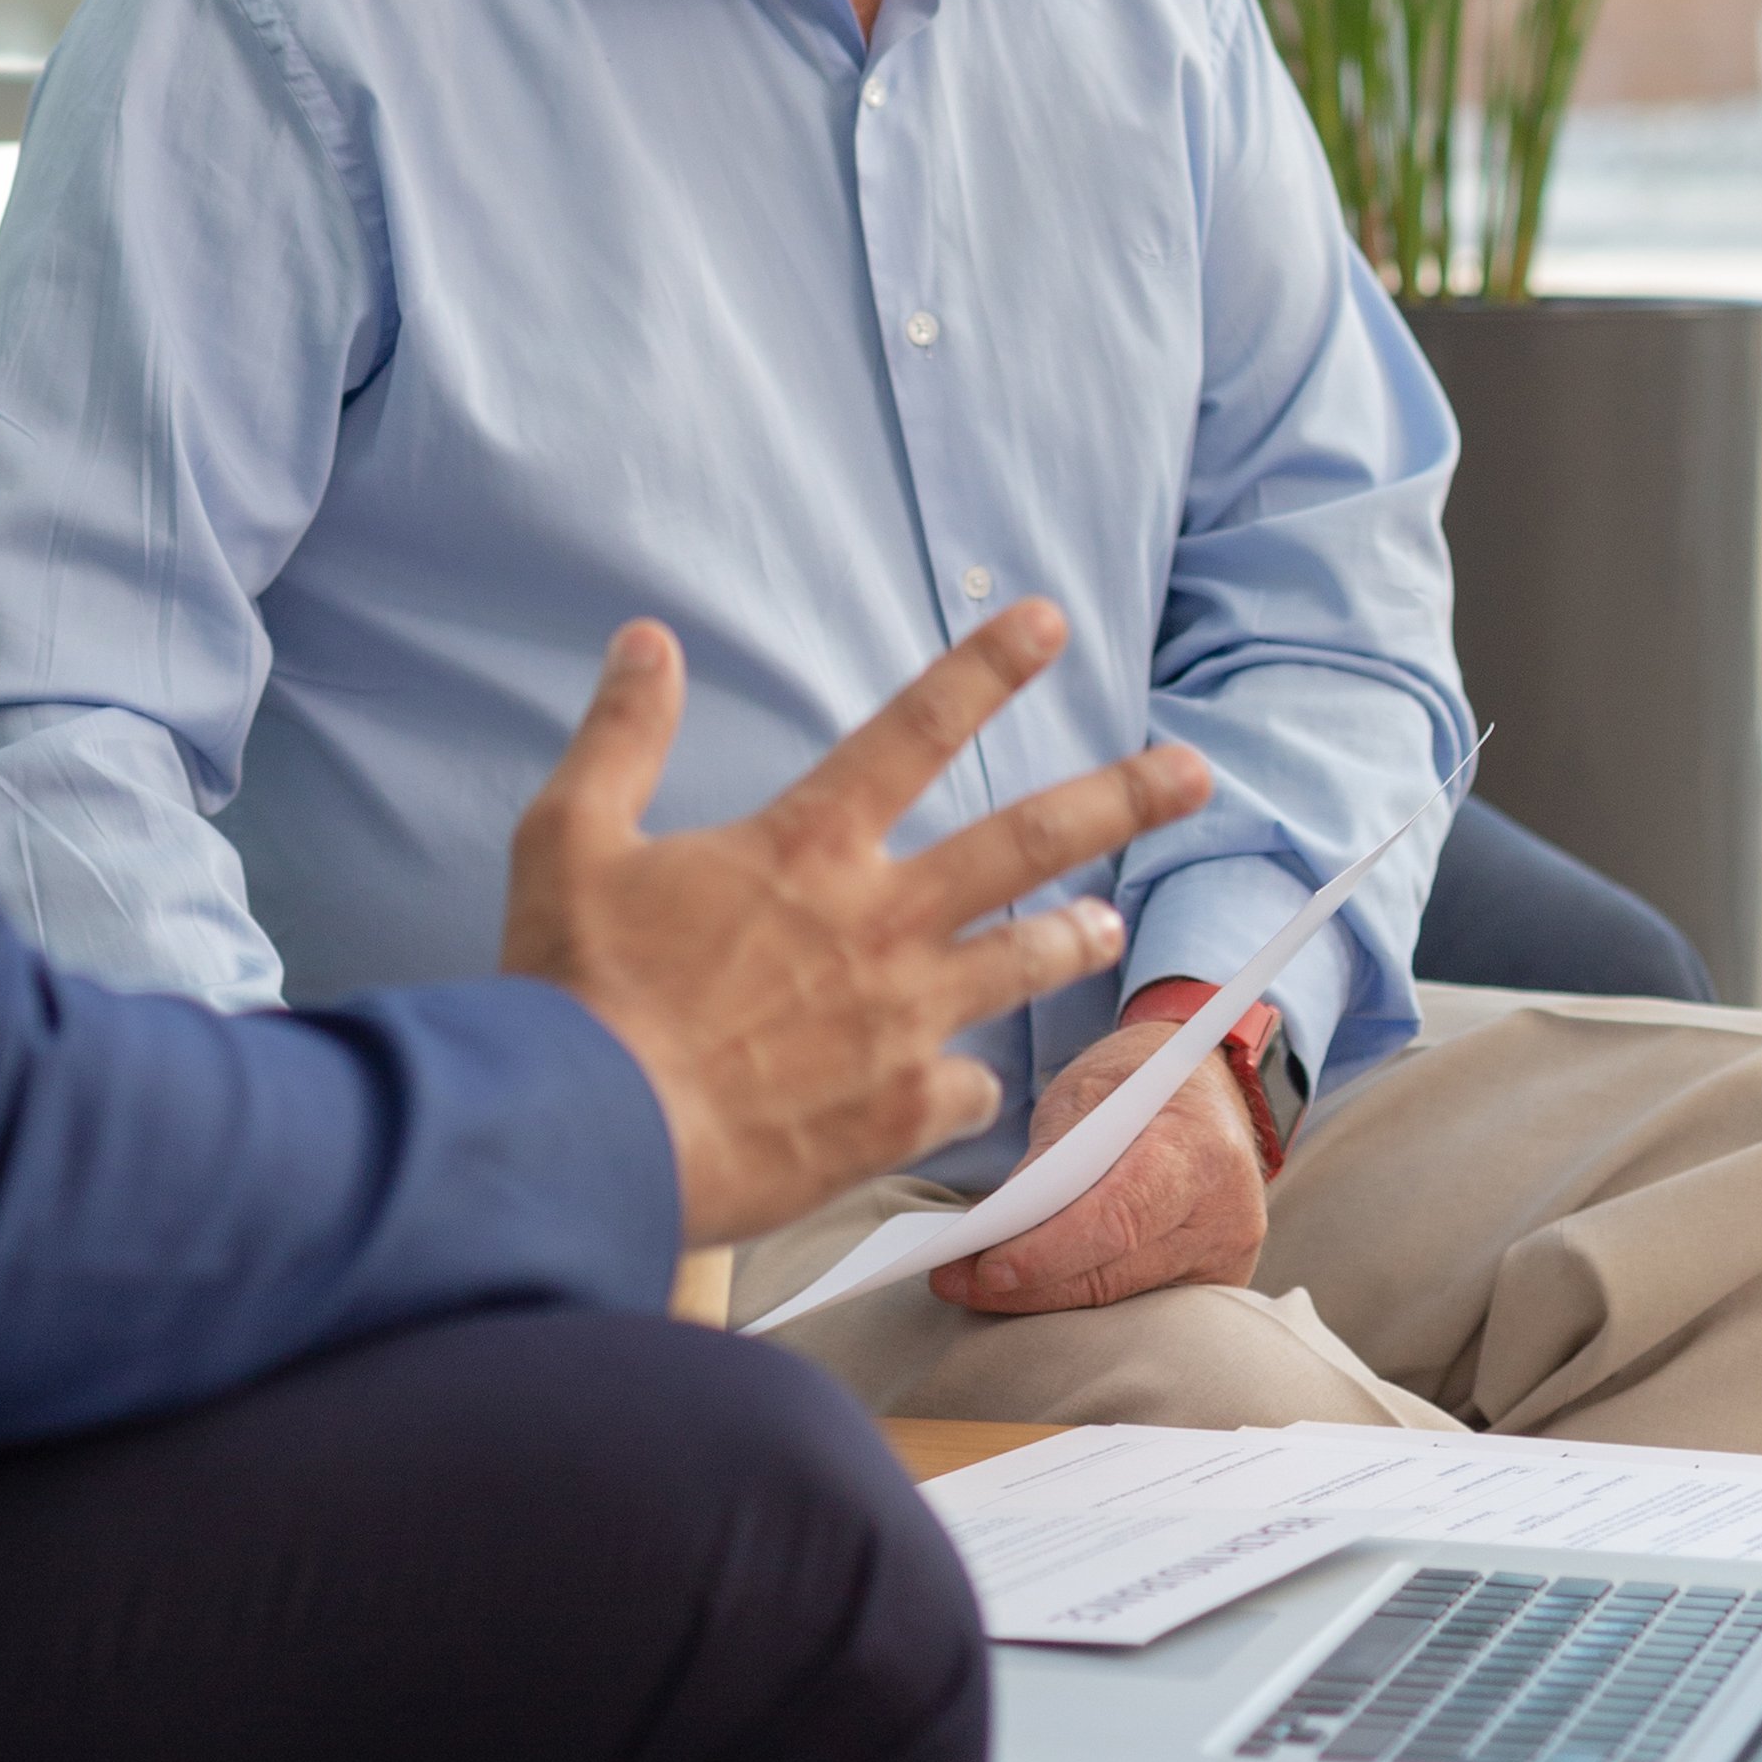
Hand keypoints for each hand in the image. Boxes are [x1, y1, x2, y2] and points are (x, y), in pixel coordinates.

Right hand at [499, 605, 1210, 1248]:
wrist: (590, 1137)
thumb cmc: (576, 987)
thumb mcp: (569, 836)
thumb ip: (621, 734)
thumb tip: (646, 642)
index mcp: (805, 846)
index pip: (913, 729)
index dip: (984, 667)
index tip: (1047, 623)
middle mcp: (877, 923)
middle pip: (1025, 843)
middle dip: (1120, 797)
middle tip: (1193, 771)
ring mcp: (901, 1022)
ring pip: (1023, 964)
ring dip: (1073, 936)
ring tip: (1110, 923)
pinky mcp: (898, 1114)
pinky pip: (971, 1091)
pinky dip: (975, 1082)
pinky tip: (975, 1085)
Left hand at [928, 1002, 1270, 1318]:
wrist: (1206, 1085)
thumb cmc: (1140, 1078)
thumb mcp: (1090, 1089)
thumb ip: (1051, 1158)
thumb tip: (994, 1228)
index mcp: (1200, 1148)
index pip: (1118, 1217)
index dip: (1048, 1251)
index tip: (985, 1266)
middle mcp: (1226, 1214)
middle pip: (1114, 1272)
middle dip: (1029, 1284)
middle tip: (953, 1281)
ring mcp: (1225, 1259)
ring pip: (1118, 1299)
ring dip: (1043, 1298)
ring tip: (972, 1286)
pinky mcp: (1212, 1287)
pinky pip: (1133, 1303)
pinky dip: (1077, 1297)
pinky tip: (1025, 1289)